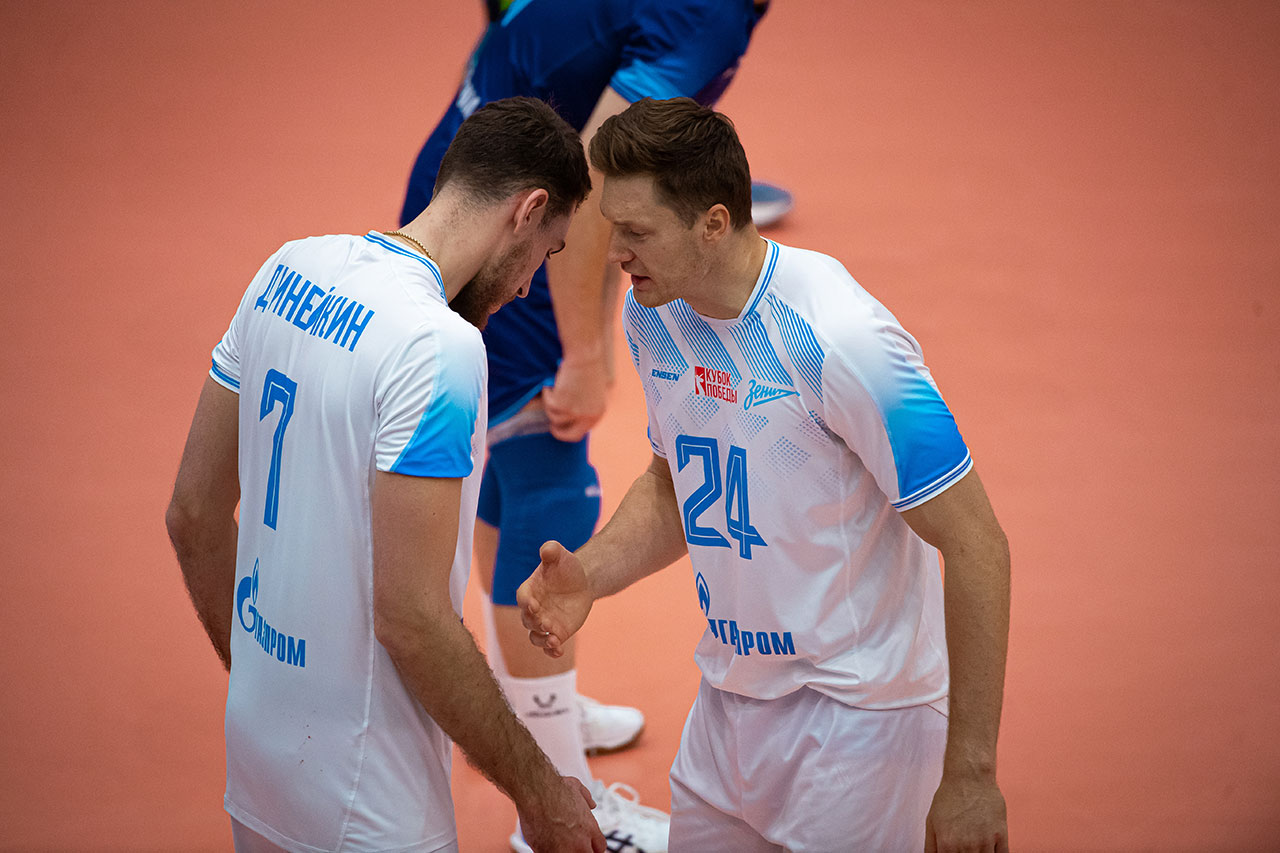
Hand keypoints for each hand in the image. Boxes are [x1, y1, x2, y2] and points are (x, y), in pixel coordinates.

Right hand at [516, 540, 593, 657]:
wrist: (581, 582)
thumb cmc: (566, 567)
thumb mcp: (560, 555)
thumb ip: (551, 551)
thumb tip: (547, 550)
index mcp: (530, 590)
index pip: (523, 598)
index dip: (526, 602)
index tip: (534, 604)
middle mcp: (534, 609)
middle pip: (527, 620)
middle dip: (535, 623)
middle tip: (546, 623)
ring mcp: (544, 622)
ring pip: (535, 637)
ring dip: (542, 640)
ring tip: (554, 641)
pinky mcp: (556, 633)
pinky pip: (549, 646)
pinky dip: (551, 651)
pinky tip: (558, 650)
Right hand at [517, 774, 604, 852]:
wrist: (535, 793)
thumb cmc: (553, 789)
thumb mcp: (577, 788)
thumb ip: (587, 798)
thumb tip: (591, 803)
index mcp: (590, 828)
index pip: (600, 847)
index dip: (592, 845)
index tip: (586, 843)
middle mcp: (580, 842)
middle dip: (582, 850)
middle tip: (572, 844)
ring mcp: (564, 850)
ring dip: (566, 851)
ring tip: (558, 843)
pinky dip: (549, 851)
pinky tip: (546, 843)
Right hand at [542, 358, 607, 441]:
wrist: (584, 356)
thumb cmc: (588, 368)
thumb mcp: (592, 393)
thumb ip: (585, 408)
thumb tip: (569, 418)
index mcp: (598, 414)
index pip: (580, 433)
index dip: (568, 431)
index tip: (561, 428)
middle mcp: (588, 417)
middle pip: (569, 436)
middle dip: (558, 432)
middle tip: (552, 426)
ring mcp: (574, 412)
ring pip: (554, 417)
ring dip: (552, 403)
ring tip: (555, 387)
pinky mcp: (562, 405)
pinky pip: (548, 404)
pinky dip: (547, 393)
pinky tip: (553, 382)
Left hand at [924, 774, 1008, 852]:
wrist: (969, 777)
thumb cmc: (950, 796)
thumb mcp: (931, 822)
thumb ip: (931, 847)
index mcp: (947, 845)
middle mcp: (967, 846)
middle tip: (966, 848)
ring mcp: (985, 842)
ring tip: (976, 847)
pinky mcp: (1001, 836)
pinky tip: (989, 849)